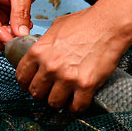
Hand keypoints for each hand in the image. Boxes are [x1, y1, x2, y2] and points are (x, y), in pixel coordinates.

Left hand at [14, 5, 131, 111]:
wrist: (109, 24)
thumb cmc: (85, 22)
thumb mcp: (55, 28)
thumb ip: (45, 44)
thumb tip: (41, 52)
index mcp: (39, 51)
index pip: (22, 76)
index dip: (25, 83)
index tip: (29, 85)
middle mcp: (50, 66)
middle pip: (36, 92)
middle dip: (41, 94)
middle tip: (48, 92)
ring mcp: (67, 77)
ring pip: (53, 102)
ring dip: (58, 102)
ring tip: (63, 98)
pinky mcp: (85, 85)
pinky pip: (76, 106)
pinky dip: (76, 107)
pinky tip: (77, 102)